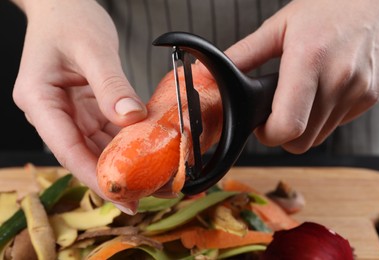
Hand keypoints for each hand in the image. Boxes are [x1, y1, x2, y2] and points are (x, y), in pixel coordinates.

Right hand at [12, 0, 146, 209]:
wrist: (64, 4)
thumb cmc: (69, 18)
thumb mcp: (93, 49)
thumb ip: (111, 84)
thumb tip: (132, 118)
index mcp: (39, 98)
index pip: (67, 148)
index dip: (94, 176)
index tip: (121, 196)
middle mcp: (50, 111)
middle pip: (80, 154)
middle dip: (110, 176)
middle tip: (141, 197)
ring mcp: (66, 111)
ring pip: (93, 146)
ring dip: (119, 163)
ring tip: (147, 180)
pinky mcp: (82, 107)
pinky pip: (103, 131)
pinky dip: (122, 143)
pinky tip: (143, 153)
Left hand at [225, 0, 378, 152]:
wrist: (371, 0)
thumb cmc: (326, 7)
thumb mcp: (278, 26)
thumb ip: (245, 54)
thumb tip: (214, 72)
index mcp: (309, 61)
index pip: (288, 126)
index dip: (268, 134)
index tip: (262, 125)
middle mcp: (339, 79)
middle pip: (302, 141)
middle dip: (283, 134)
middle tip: (276, 113)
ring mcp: (359, 90)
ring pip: (319, 137)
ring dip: (303, 126)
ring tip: (299, 98)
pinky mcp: (370, 96)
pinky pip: (338, 124)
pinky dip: (323, 117)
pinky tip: (320, 92)